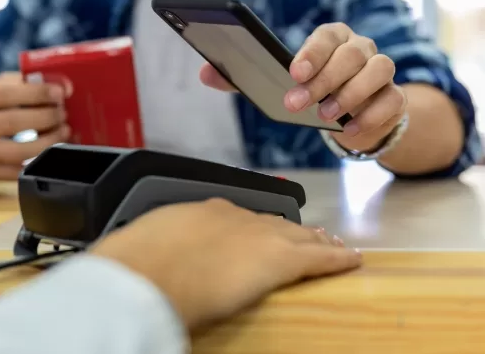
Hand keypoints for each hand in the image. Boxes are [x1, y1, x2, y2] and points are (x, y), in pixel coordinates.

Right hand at [0, 72, 70, 179]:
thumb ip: (19, 83)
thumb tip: (59, 86)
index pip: (5, 93)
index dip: (36, 93)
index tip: (59, 93)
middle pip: (11, 122)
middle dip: (45, 118)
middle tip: (63, 115)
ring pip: (14, 152)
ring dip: (45, 143)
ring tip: (62, 133)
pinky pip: (10, 172)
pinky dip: (33, 164)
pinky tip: (48, 153)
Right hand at [90, 199, 360, 331]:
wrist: (147, 274)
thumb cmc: (135, 266)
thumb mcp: (142, 249)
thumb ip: (157, 251)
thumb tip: (150, 265)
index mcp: (199, 211)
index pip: (235, 217)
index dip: (251, 227)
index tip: (255, 234)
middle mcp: (233, 215)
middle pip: (272, 221)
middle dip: (290, 228)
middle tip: (308, 233)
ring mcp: (257, 234)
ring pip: (297, 235)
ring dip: (313, 240)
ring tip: (329, 244)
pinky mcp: (279, 259)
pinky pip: (316, 258)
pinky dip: (334, 259)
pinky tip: (350, 260)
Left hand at [200, 22, 405, 150]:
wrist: (353, 117)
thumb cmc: (312, 93)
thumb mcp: (278, 85)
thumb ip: (244, 79)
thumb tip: (206, 74)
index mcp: (333, 38)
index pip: (327, 34)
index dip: (312, 51)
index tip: (294, 72)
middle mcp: (361, 48)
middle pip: (351, 54)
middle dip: (324, 79)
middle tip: (299, 103)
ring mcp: (382, 71)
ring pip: (379, 69)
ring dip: (351, 93)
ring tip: (327, 115)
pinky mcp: (395, 97)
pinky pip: (392, 100)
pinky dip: (372, 116)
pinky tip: (350, 130)